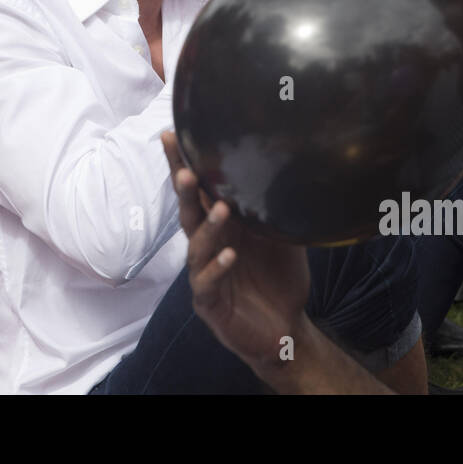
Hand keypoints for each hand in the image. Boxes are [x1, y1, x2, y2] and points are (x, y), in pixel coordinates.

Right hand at [162, 132, 309, 375]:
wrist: (286, 327)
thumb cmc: (278, 278)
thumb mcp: (283, 237)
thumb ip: (276, 207)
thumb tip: (290, 167)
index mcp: (221, 227)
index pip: (198, 192)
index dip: (182, 165)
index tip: (172, 136)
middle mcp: (207, 246)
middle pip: (188, 213)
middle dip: (184, 191)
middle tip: (185, 170)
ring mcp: (205, 274)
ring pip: (198, 247)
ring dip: (208, 227)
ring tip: (221, 209)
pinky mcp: (210, 303)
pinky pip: (208, 283)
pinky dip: (218, 268)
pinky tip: (229, 255)